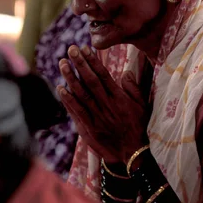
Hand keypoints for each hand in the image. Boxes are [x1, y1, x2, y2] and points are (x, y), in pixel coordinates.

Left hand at [58, 45, 148, 163]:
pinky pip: (76, 111)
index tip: (85, 49)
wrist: (132, 154)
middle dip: (80, 64)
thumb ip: (133, 88)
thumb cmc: (138, 127)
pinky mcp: (89, 128)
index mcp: (119, 98)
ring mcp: (97, 117)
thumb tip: (126, 72)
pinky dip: (68, 100)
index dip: (93, 61)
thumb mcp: (141, 105)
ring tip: (62, 63)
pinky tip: (60, 88)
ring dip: (70, 78)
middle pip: (91, 81)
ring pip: (81, 94)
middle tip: (71, 49)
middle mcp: (107, 105)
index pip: (104, 75)